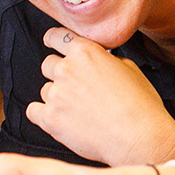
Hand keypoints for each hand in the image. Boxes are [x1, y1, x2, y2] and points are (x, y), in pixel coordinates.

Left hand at [27, 28, 174, 165]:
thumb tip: (99, 62)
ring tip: (80, 111)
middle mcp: (67, 69)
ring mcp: (56, 94)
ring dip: (57, 97)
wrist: (139, 138)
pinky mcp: (50, 118)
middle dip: (60, 74)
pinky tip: (62, 120)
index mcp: (86, 52)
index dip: (53, 40)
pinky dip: (44, 115)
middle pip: (48, 65)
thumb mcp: (131, 69)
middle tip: (78, 89)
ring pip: (45, 90)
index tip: (52, 44)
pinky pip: (34, 111)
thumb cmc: (141, 106)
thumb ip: (106, 60)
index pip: (56, 37)